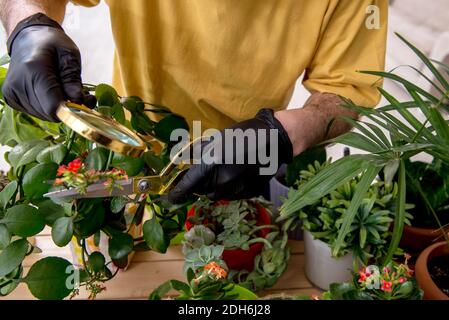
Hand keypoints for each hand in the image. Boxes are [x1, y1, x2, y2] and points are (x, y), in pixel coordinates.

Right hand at [2, 13, 95, 121]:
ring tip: (65, 90)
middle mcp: (19, 83)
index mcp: (33, 69)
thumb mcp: (69, 54)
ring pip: (44, 115)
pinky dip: (48, 106)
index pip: (53, 105)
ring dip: (59, 107)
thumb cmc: (52, 44)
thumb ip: (73, 78)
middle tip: (81, 94)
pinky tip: (52, 92)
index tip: (87, 99)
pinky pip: (36, 112)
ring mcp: (12, 92)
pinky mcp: (11, 98)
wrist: (28, 38)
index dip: (73, 108)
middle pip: (50, 113)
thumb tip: (78, 99)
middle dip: (69, 107)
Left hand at [168, 109, 292, 202]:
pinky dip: (230, 188)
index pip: (189, 184)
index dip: (177, 193)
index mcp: (213, 162)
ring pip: (217, 194)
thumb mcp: (219, 138)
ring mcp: (238, 188)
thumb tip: (184, 161)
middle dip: (200, 184)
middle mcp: (223, 179)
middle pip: (202, 191)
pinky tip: (238, 174)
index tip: (170, 198)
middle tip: (208, 172)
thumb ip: (200, 152)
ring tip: (226, 170)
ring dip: (215, 186)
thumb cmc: (246, 134)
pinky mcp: (248, 192)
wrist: (275, 139)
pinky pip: (232, 195)